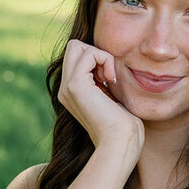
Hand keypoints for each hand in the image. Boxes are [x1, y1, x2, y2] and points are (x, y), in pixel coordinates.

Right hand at [58, 39, 143, 158]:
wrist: (120, 143)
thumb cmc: (123, 126)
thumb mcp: (111, 97)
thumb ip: (103, 81)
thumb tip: (107, 64)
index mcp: (71, 92)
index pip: (76, 56)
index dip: (95, 59)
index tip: (109, 78)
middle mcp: (64, 88)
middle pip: (73, 47)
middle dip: (94, 52)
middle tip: (107, 75)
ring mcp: (67, 87)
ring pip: (76, 46)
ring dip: (100, 55)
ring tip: (109, 78)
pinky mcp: (75, 86)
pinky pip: (89, 53)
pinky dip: (105, 59)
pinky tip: (111, 80)